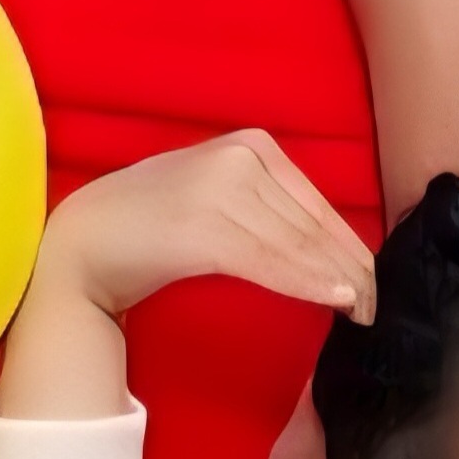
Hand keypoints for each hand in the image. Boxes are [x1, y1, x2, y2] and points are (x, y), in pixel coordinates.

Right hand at [0, 131, 378, 421]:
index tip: (372, 287)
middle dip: (352, 271)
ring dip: (337, 283)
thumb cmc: (151, 229)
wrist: (82, 243)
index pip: (317, 206)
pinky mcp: (205, 225)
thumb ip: (268, 212)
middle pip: (314, 225)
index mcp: (251, 146)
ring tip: (365, 313)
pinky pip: (269, 260)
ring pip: (297, 244)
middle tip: (376, 311)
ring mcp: (221, 187)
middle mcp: (240, 157)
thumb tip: (329, 253)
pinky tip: (336, 300)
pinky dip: (306, 282)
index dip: (350, 250)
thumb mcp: (218, 203)